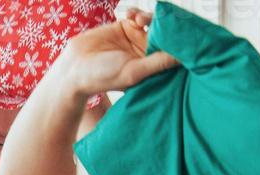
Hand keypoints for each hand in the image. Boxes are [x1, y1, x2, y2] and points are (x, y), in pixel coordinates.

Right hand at [54, 8, 178, 99]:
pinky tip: (132, 15)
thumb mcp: (134, 70)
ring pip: (153, 23)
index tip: (185, 32)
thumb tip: (184, 56)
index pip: (172, 53)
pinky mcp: (124, 27)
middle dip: (165, 25)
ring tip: (139, 19)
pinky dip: (137, 12)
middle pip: (165, 35)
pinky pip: (138, 15)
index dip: (179, 42)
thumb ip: (158, 62)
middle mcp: (145, 53)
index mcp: (151, 67)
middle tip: (164, 19)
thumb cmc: (104, 76)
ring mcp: (135, 39)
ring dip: (150, 17)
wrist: (75, 68)